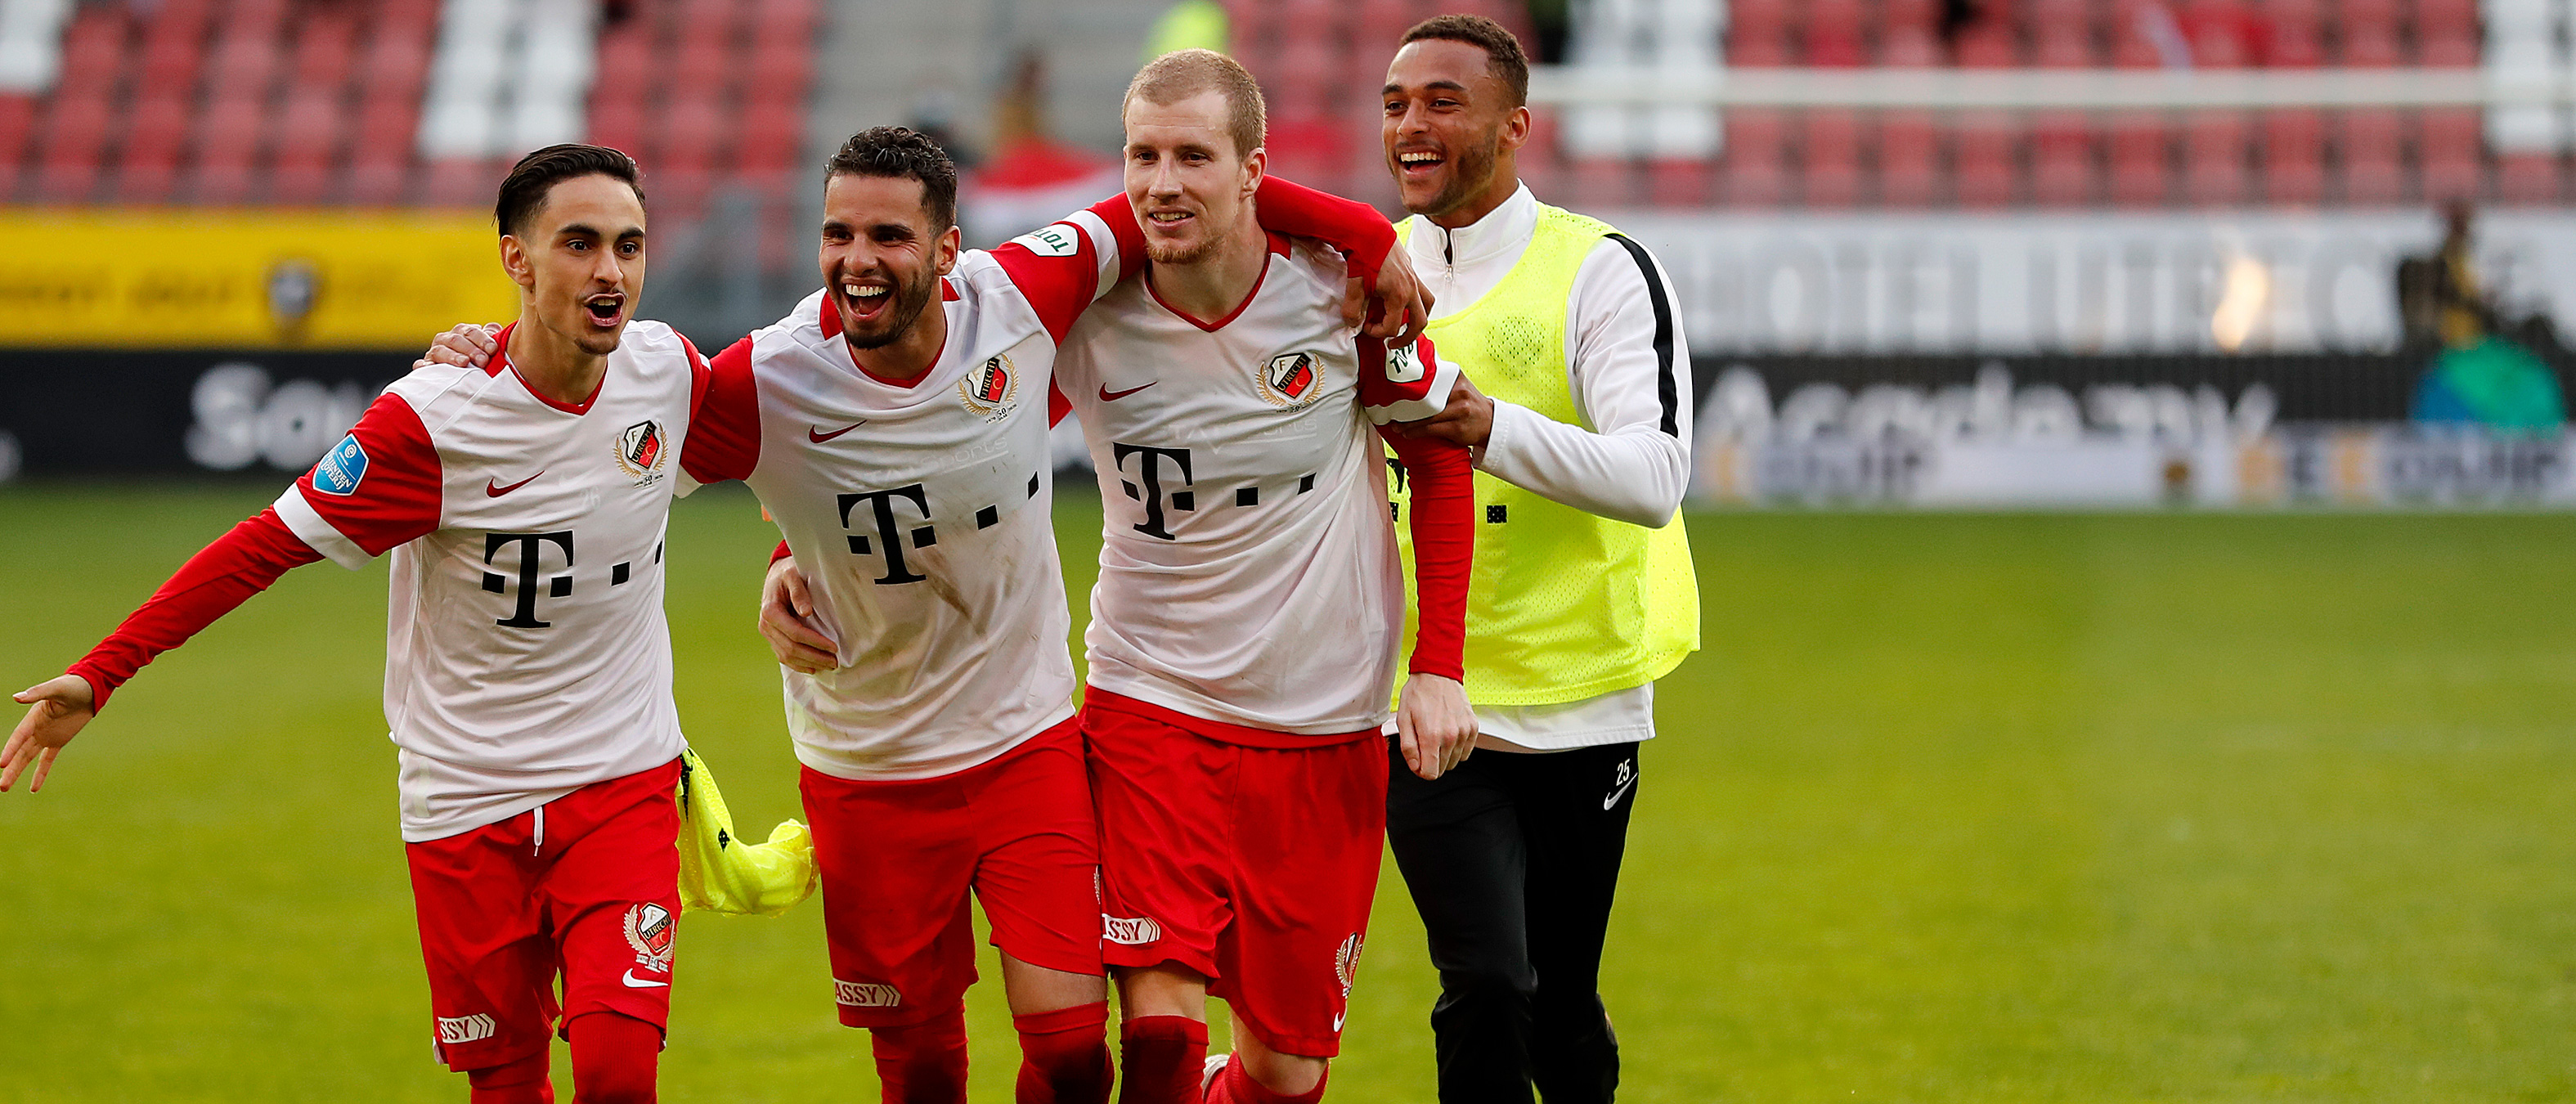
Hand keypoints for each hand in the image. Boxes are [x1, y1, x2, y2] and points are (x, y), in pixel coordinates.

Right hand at [3, 675, 97, 791]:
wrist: (89, 690)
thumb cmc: (72, 685)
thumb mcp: (56, 688)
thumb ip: (37, 693)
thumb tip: (17, 697)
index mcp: (33, 717)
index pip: (19, 737)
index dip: (10, 750)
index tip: (1, 764)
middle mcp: (35, 729)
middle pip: (19, 753)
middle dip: (11, 769)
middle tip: (1, 786)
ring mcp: (45, 736)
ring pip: (28, 758)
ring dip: (18, 772)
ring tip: (5, 787)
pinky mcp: (58, 741)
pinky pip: (47, 760)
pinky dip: (41, 773)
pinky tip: (33, 788)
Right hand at [415, 323, 502, 371]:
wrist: (468, 379)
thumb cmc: (481, 360)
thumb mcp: (488, 347)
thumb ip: (491, 336)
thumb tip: (493, 330)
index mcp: (461, 332)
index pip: (470, 332)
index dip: (482, 339)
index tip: (493, 349)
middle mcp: (446, 340)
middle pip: (456, 340)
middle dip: (471, 350)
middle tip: (483, 361)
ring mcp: (434, 353)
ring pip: (440, 351)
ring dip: (452, 356)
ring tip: (464, 363)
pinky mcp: (426, 367)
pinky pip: (421, 365)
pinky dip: (424, 366)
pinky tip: (429, 368)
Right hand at [759, 558, 839, 673]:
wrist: (776, 577)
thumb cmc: (788, 574)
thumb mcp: (793, 575)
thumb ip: (799, 592)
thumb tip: (805, 611)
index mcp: (771, 611)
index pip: (795, 633)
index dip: (815, 642)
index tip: (833, 647)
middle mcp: (766, 625)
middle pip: (791, 648)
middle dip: (814, 656)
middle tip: (835, 661)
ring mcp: (768, 634)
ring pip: (787, 656)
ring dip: (809, 663)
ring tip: (828, 666)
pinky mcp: (772, 638)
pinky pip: (783, 656)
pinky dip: (798, 665)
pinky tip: (813, 668)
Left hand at [1341, 238, 1433, 342]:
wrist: (1370, 230)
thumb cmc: (1364, 256)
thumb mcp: (1355, 286)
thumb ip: (1353, 309)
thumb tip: (1354, 323)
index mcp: (1399, 296)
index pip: (1393, 327)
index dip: (1378, 333)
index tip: (1365, 327)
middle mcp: (1411, 288)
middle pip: (1420, 322)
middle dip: (1407, 337)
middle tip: (1393, 343)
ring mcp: (1414, 278)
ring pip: (1427, 305)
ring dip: (1417, 318)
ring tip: (1404, 323)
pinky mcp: (1411, 270)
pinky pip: (1422, 291)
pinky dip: (1415, 301)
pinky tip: (1399, 300)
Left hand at [1395, 673, 1474, 780]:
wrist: (1437, 674)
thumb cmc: (1418, 694)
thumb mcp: (1403, 719)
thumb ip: (1408, 747)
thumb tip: (1416, 767)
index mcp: (1431, 736)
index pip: (1430, 773)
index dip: (1421, 770)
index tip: (1418, 760)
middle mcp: (1451, 736)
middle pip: (1442, 769)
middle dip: (1431, 762)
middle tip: (1424, 743)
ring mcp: (1464, 732)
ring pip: (1454, 762)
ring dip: (1444, 755)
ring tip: (1436, 735)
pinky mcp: (1473, 727)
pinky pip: (1466, 752)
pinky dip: (1457, 748)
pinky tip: (1448, 734)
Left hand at [1397, 371, 1495, 449]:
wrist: (1491, 423)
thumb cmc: (1469, 404)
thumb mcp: (1458, 385)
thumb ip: (1440, 380)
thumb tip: (1412, 373)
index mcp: (1455, 377)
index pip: (1427, 379)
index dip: (1409, 387)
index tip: (1394, 391)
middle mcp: (1459, 391)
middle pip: (1425, 399)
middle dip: (1406, 407)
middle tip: (1392, 411)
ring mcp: (1460, 410)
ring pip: (1426, 416)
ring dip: (1408, 423)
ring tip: (1396, 426)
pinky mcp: (1458, 427)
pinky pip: (1431, 429)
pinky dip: (1416, 432)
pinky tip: (1407, 434)